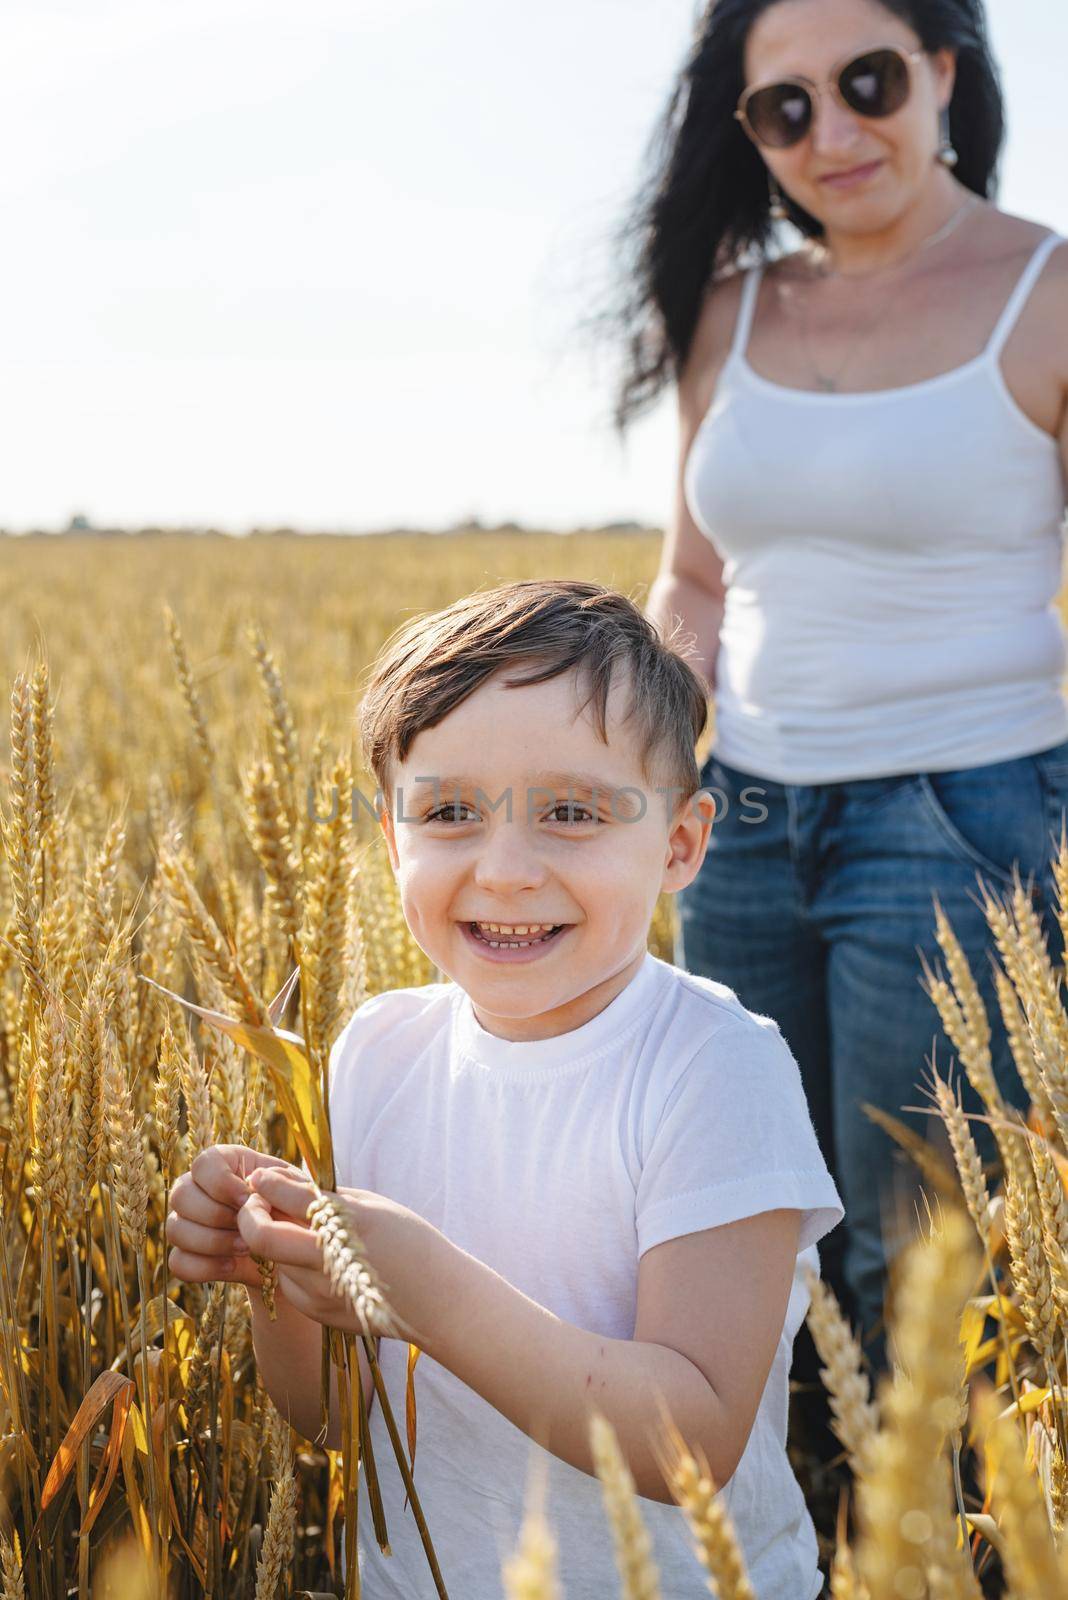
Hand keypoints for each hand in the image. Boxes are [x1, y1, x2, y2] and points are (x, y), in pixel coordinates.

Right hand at [167, 1144, 294, 1292]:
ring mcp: (190, 1223)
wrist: (295, 1258)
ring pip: (175, 1228)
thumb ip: (280, 1181)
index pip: (203, 1162)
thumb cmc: (298, 1216)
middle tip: (246, 1227)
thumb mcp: (300, 1193)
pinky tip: (233, 1266)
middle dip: (215, 1216)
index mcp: (228, 1164)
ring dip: (213, 1242)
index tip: (247, 1200)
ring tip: (246, 1248)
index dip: (220, 1182)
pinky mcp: (190, 1256)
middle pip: (181, 1194)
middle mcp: (201, 1189)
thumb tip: (253, 1179)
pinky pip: (178, 1262)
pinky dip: (205, 1266)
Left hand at [242, 1167, 449, 1344]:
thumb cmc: (409, 1242)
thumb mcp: (373, 1206)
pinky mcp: (317, 1311)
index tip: (259, 1178)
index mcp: (347, 1223)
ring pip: (274, 1258)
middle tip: (255, 1203)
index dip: (267, 1184)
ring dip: (274, 1239)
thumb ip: (328, 1196)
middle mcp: (328, 1259)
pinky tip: (316, 1259)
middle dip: (249, 1214)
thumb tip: (281, 1179)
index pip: (289, 1197)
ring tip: (296, 1229)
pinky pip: (290, 1281)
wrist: (436, 1300)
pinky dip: (293, 1265)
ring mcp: (320, 1291)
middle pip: (262, 1236)